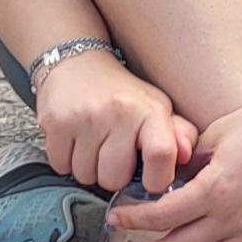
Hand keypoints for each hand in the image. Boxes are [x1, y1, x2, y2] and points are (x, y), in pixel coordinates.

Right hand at [35, 48, 193, 196]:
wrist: (78, 62)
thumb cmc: (123, 94)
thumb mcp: (157, 107)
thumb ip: (179, 134)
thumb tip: (186, 156)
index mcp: (148, 110)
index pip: (161, 156)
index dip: (157, 180)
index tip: (150, 180)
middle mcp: (117, 112)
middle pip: (114, 179)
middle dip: (113, 175)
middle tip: (113, 153)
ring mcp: (84, 118)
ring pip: (86, 176)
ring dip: (89, 169)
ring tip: (93, 145)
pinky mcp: (55, 123)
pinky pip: (61, 166)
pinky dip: (67, 161)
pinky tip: (75, 141)